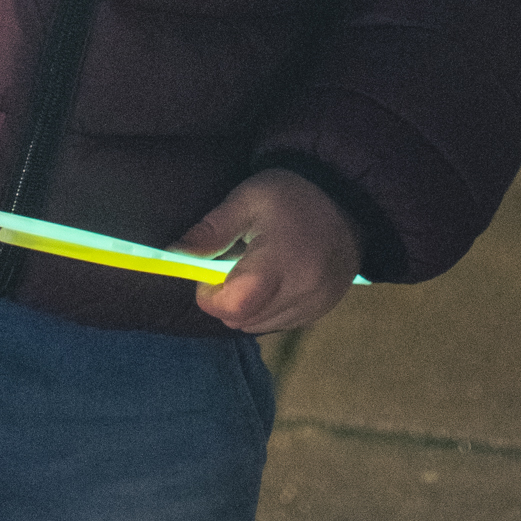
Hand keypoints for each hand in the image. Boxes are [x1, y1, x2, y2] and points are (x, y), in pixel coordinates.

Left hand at [173, 168, 361, 336]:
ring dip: (247, 306)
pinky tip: (274, 279)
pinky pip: (281, 324)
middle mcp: (301, 292)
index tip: (211, 270)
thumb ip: (211, 231)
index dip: (211, 294)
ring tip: (256, 269)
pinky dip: (268, 309)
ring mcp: (315, 305)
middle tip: (233, 264)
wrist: (347, 198)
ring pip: (259, 326)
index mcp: (279, 263)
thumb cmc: (292, 194)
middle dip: (226, 299)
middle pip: (243, 320)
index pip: (233, 306)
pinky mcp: (323, 310)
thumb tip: (173, 255)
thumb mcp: (247, 200)